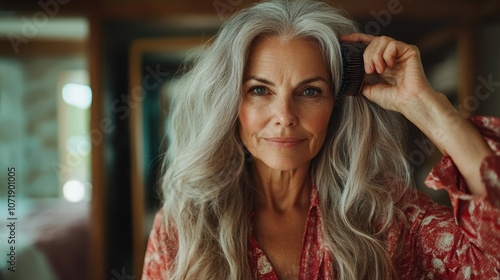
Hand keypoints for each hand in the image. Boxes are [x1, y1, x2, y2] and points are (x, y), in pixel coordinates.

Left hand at [342, 33, 492, 195]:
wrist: (409, 102)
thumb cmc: (395, 99)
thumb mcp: (370, 90)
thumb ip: (360, 80)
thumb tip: (349, 76)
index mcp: (383, 62)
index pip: (368, 45)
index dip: (356, 40)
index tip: (343, 40)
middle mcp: (392, 56)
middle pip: (373, 42)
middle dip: (366, 55)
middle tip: (368, 70)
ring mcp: (401, 52)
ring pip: (381, 40)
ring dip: (375, 55)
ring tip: (378, 70)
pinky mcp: (409, 50)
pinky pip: (392, 43)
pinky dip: (386, 54)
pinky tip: (388, 66)